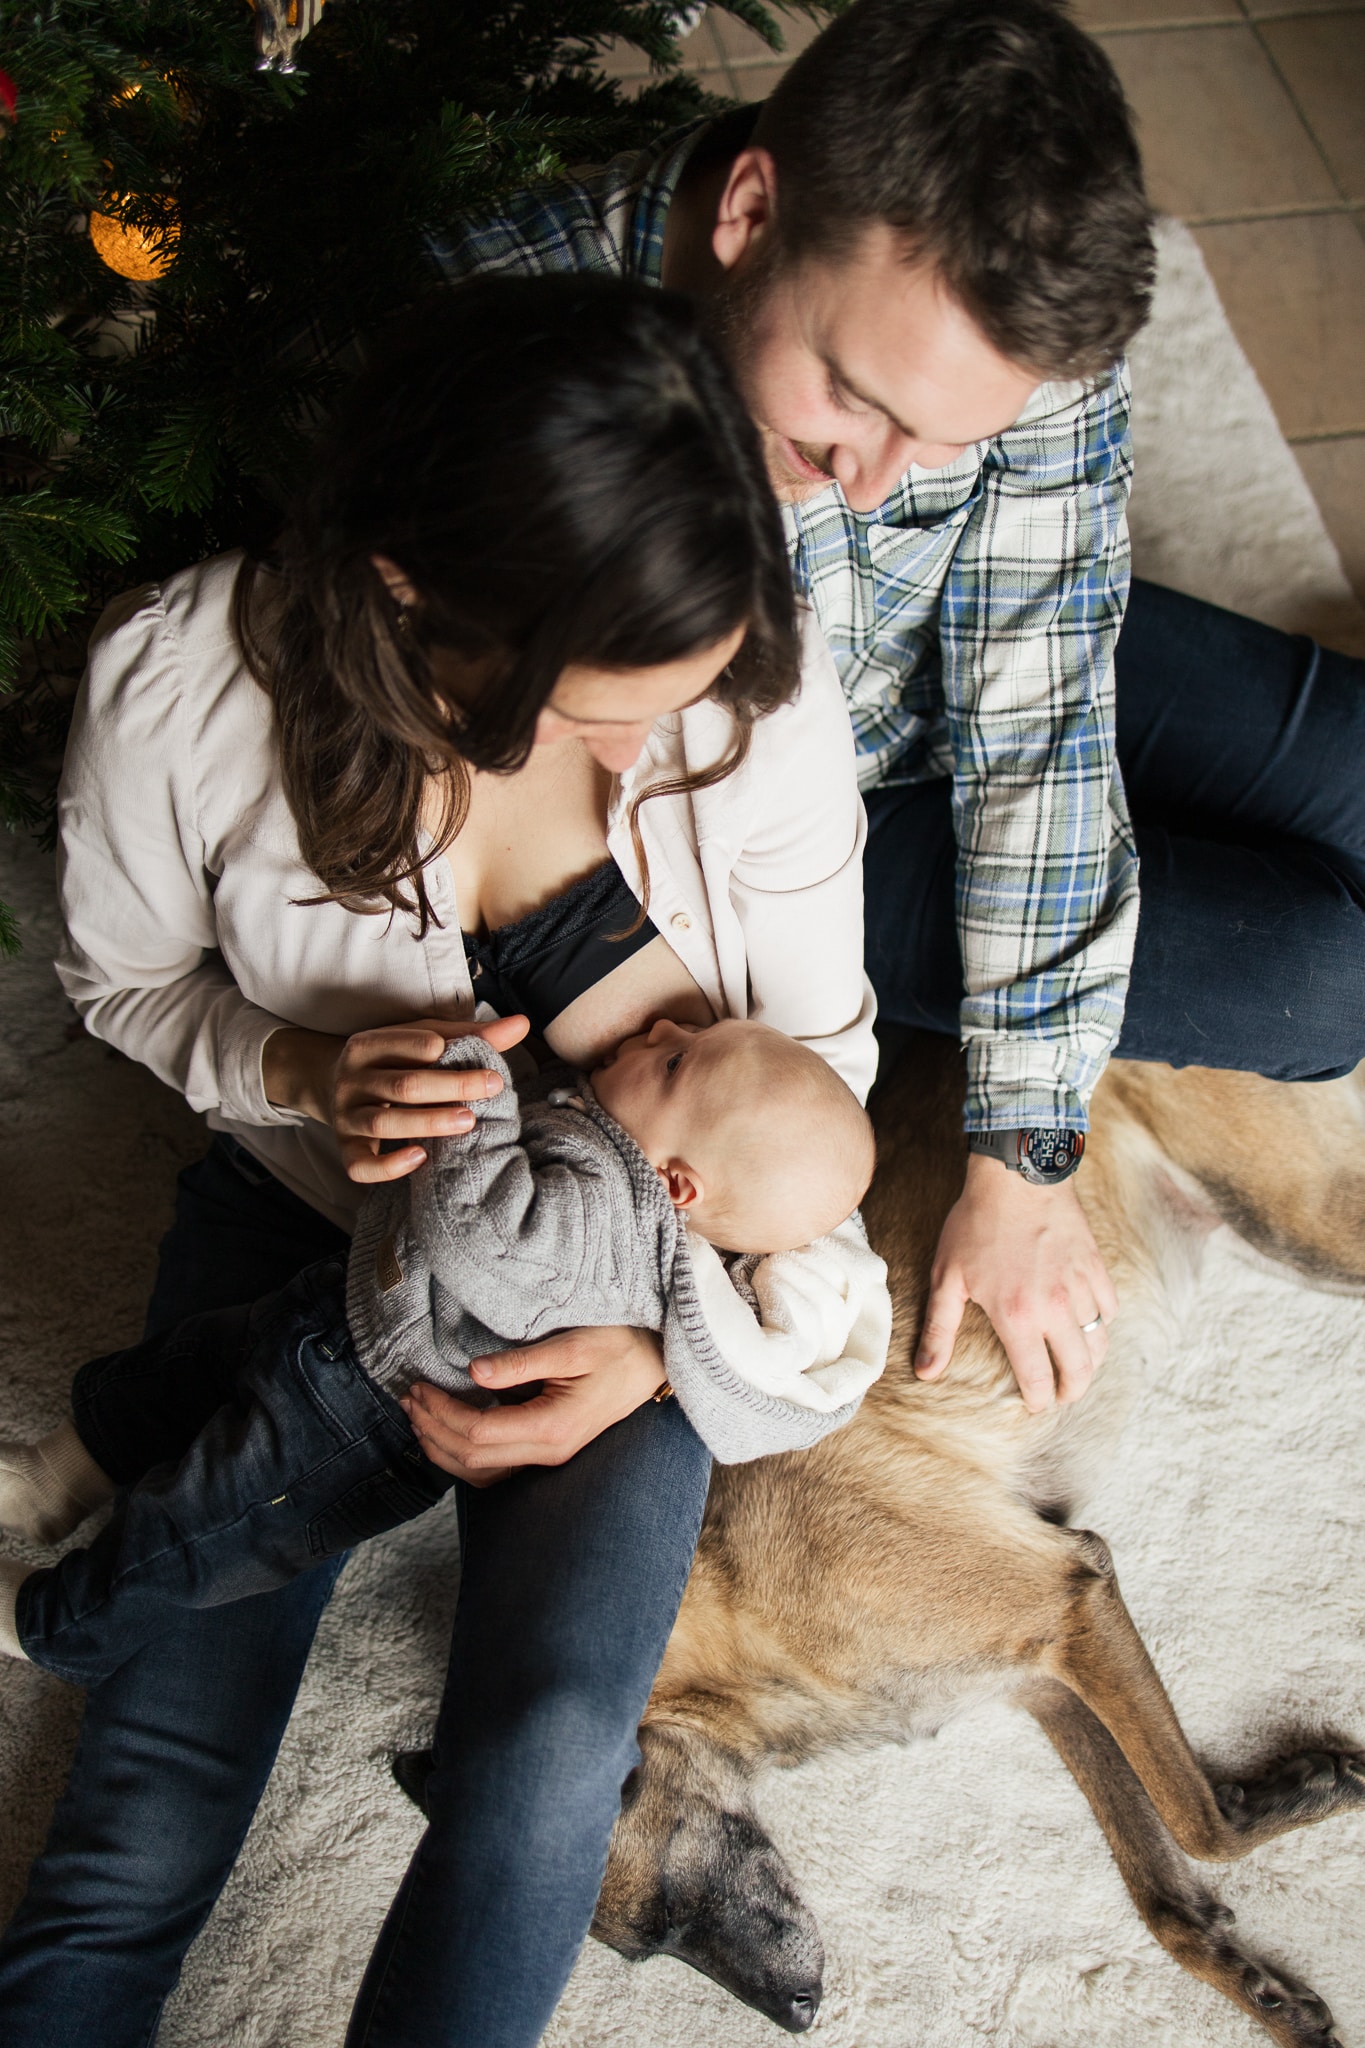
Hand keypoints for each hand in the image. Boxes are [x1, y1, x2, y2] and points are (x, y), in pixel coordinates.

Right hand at [262, 1012, 529, 1183]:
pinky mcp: (346, 1148)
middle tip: (494, 1087)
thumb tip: (522, 1024)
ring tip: (468, 1122)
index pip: (404, 1045)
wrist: (330, 1084)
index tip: (484, 1058)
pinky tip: (421, 1158)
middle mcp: (351, 1079)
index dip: (444, 1049)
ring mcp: (346, 1116)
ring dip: (428, 1122)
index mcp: (368, 1045)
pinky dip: (388, 1166)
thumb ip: (470, 1034)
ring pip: (383, 1123)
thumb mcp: (423, 1039)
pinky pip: (360, 1165)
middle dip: (451, 1087)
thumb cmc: (392, 1060)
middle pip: (403, 1085)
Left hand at [400, 1325, 667, 1479]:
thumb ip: (522, 1362)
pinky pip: (495, 1467)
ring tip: (417, 1415)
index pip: (479, 1432)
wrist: (654, 1363)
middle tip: (408, 1398)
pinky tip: (447, 1431)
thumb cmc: (618, 1346)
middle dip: (432, 1430)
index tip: (419, 1386)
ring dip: (443, 1446)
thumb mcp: (572, 1346)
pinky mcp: (547, 1449)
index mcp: (553, 1426)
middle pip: (473, 1458)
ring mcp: (549, 1455)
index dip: (441, 1413)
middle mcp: (549, 1451)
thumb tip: (473, 1373)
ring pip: (480, 1472)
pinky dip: (464, 1454)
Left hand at [914, 1154, 1117, 1411]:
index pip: (1037, 1378)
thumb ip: (939, 1329)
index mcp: (1018, 1316)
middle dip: (1072, 1392)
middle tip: (1062, 1396)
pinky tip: (1090, 1323)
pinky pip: (1109, 1307)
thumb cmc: (976, 1224)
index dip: (1038, 1400)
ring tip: (1078, 1368)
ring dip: (1090, 1362)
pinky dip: (1102, 1323)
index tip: (1034, 1405)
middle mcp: (1056, 1308)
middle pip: (1079, 1369)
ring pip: (1099, 1341)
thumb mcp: (948, 1278)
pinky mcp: (1094, 1266)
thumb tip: (926, 1372)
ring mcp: (1080, 1287)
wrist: (1016, 1176)